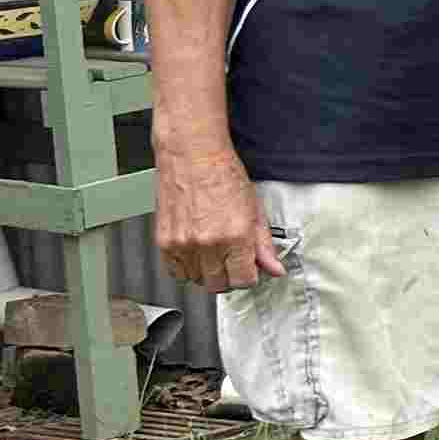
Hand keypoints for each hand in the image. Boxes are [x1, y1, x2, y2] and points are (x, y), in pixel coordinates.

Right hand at [156, 148, 282, 292]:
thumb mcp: (254, 210)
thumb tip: (274, 268)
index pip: (243, 281)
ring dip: (206, 272)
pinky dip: (185, 267)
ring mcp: (183, 244)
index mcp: (235, 236)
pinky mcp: (164, 241)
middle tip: (232, 260)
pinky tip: (195, 252)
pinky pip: (174, 271)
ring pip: (196, 280)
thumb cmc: (222, 174)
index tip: (248, 269)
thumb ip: (264, 245)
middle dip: (229, 276)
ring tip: (213, 252)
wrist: (192, 155)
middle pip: (218, 285)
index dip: (249, 276)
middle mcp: (207, 243)